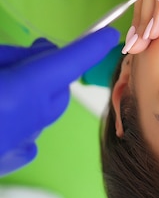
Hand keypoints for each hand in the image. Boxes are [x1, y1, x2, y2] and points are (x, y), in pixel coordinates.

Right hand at [0, 28, 118, 174]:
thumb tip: (40, 54)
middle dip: (52, 69)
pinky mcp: (3, 160)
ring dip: (38, 92)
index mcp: (18, 92)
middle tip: (29, 55)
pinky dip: (25, 121)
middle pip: (58, 88)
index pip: (68, 63)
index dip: (90, 47)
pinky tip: (7, 113)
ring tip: (5, 83)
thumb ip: (13, 57)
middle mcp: (25, 122)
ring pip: (45, 111)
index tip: (109, 36)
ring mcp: (15, 145)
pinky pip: (28, 138)